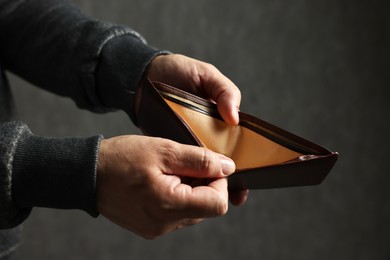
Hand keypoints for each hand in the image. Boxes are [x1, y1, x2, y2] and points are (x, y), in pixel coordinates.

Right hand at [97, 135, 235, 238]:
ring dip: (191, 189)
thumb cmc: (121, 159)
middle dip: (204, 183)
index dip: (219, 181)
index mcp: (170, 206)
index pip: (218, 203)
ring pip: (193, 210)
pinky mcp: (151, 227)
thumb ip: (199, 160)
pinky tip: (162, 181)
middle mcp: (165, 224)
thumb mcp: (164, 150)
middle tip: (184, 164)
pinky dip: (178, 197)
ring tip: (169, 171)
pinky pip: (177, 214)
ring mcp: (157, 229)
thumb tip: (227, 167)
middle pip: (207, 207)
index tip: (206, 164)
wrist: (87, 174)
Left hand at [146, 54, 248, 204]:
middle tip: (237, 193)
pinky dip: (187, 172)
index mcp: (221, 117)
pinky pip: (182, 161)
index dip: (248, 159)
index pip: (239, 141)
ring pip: (203, 163)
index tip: (251, 175)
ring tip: (215, 193)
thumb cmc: (178, 71)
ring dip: (209, 178)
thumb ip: (224, 91)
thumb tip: (235, 119)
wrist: (143, 77)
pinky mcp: (172, 144)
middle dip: (230, 175)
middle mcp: (208, 132)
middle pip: (223, 157)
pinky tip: (191, 184)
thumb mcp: (206, 75)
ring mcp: (189, 140)